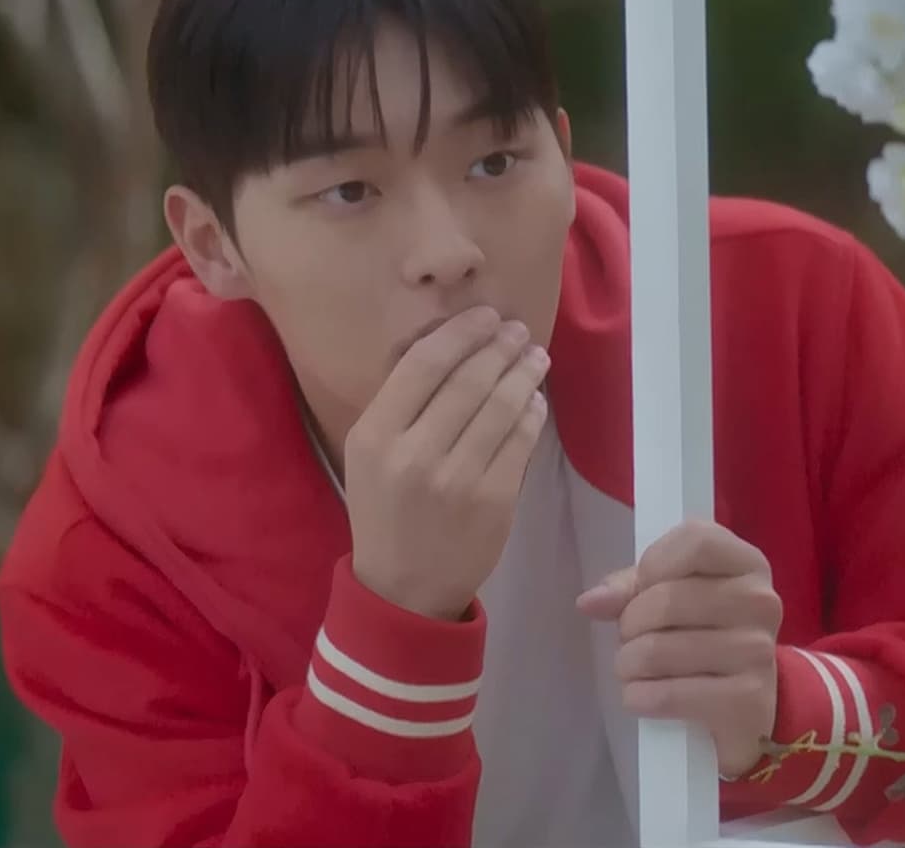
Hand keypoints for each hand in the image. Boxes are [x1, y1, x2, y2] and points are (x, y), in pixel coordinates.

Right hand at [346, 306, 551, 620]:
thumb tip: (453, 344)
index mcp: (374, 437)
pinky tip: (535, 400)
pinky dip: (532, 413)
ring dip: (524, 374)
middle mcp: (414, 455)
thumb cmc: (385, 510)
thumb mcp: (369, 455)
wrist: (404, 589)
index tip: (485, 316)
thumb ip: (401, 404)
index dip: (461, 333)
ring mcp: (458, 480)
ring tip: (534, 357)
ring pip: (502, 406)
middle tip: (518, 330)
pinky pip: (521, 441)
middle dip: (501, 346)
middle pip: (470, 380)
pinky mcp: (495, 501)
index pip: (424, 364)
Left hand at [577, 519, 781, 778]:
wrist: (744, 702)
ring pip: (658, 650)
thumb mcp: (670, 595)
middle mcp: (760, 601)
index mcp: (746, 563)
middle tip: (630, 639)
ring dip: (628, 664)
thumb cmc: (702, 634)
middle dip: (629, 625)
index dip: (654, 564)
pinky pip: (668, 695)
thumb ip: (630, 587)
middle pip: (666, 599)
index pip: (696, 540)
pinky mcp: (747, 699)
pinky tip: (641, 697)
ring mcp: (758, 651)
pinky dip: (639, 697)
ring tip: (634, 669)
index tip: (644, 588)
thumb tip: (590, 602)